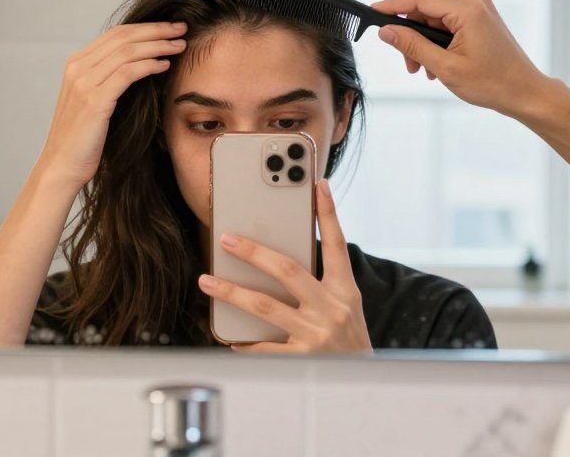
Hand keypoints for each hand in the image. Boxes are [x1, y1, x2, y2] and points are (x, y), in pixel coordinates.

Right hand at [36, 22, 187, 189]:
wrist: (62, 166)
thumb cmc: (82, 139)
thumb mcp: (91, 101)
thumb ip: (106, 80)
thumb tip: (139, 66)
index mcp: (76, 65)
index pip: (115, 34)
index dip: (145, 27)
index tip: (169, 28)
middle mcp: (77, 68)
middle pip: (123, 37)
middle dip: (156, 30)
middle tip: (181, 28)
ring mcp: (83, 83)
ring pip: (127, 51)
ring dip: (158, 45)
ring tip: (179, 45)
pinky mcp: (94, 101)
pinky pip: (127, 73)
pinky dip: (149, 65)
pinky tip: (165, 65)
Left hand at [197, 180, 371, 352]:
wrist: (361, 384)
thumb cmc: (347, 341)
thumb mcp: (346, 307)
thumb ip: (321, 283)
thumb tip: (279, 258)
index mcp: (345, 291)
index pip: (337, 244)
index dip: (328, 213)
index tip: (317, 185)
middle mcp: (332, 309)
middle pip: (287, 270)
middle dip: (254, 252)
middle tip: (226, 239)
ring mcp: (316, 334)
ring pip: (264, 306)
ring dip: (231, 291)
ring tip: (208, 282)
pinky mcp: (301, 358)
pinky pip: (263, 346)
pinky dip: (243, 341)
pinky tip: (227, 336)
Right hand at [371, 0, 547, 118]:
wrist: (524, 92)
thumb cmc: (492, 83)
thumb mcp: (444, 67)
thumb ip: (412, 46)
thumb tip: (386, 31)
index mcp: (467, 9)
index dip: (392, 5)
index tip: (371, 12)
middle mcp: (473, 1)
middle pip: (424, 8)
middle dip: (409, 34)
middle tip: (406, 62)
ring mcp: (477, 8)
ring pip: (433, 18)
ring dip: (421, 42)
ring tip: (423, 69)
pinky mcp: (478, 17)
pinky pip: (445, 23)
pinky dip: (435, 41)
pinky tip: (435, 64)